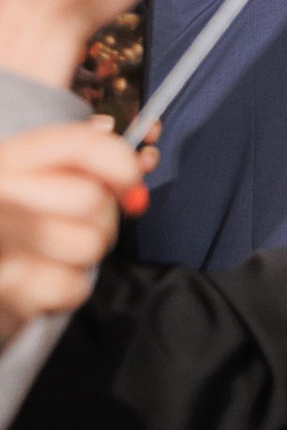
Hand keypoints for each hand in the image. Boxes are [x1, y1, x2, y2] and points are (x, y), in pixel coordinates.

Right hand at [0, 118, 143, 336]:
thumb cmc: (17, 224)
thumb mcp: (36, 178)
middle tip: (86, 225)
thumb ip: (80, 157)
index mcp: (10, 158)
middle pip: (92, 199)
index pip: (80, 144)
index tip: (131, 181)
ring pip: (89, 244)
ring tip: (59, 252)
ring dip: (86, 253)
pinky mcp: (9, 288)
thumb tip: (127, 141)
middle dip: (104, 217)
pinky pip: (75, 286)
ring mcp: (5, 241)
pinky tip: (46, 279)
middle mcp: (3, 194)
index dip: (121, 161)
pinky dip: (69, 287)